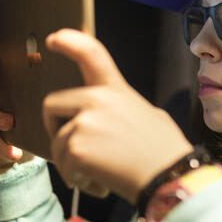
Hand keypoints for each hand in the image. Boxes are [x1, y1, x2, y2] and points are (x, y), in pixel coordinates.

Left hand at [42, 29, 192, 203]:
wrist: (169, 175)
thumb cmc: (164, 151)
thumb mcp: (149, 115)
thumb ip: (122, 110)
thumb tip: (112, 121)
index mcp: (116, 90)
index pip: (91, 54)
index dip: (70, 42)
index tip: (55, 39)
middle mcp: (97, 100)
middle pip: (52, 105)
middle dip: (55, 127)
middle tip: (73, 149)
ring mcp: (84, 123)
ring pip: (57, 143)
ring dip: (72, 163)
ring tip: (102, 172)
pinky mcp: (76, 148)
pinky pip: (63, 166)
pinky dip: (78, 180)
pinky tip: (102, 182)